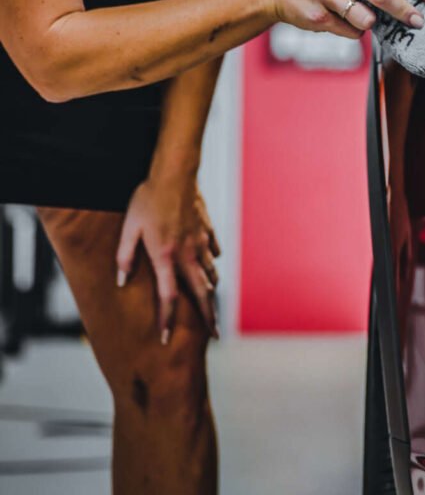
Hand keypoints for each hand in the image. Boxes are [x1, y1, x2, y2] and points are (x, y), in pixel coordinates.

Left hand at [115, 174, 220, 342]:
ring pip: (210, 274)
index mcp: (166, 257)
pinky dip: (213, 263)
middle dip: (209, 317)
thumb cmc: (148, 199)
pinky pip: (213, 253)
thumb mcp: (130, 228)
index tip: (166, 339)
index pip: (168, 297)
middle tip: (215, 335)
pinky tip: (212, 266)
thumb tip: (121, 281)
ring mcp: (201, 242)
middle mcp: (188, 254)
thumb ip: (125, 257)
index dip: (167, 320)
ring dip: (210, 292)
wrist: (175, 173)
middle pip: (202, 293)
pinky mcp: (208, 230)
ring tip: (211, 305)